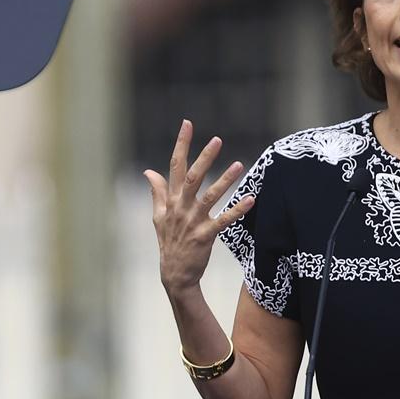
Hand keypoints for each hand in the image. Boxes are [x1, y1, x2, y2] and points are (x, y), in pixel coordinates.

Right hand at [144, 119, 254, 294]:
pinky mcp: (204, 236)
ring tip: (239, 165)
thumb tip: (148, 171)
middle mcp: (181, 207)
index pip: (174, 166)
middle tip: (217, 139)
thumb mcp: (158, 216)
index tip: (187, 124)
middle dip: (204, 158)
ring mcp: (192, 222)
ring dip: (224, 180)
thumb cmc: (169, 242)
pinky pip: (223, 220)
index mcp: (171, 200)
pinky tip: (251, 199)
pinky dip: (237, 210)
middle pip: (192, 177)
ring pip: (209, 196)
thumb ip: (157, 192)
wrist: (174, 274)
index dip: (181, 144)